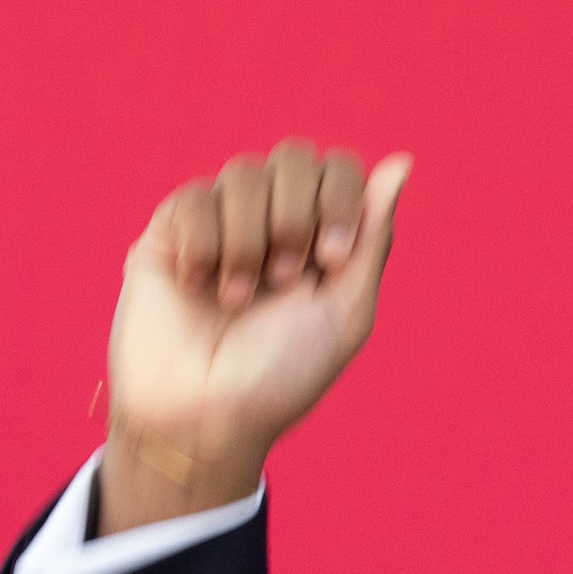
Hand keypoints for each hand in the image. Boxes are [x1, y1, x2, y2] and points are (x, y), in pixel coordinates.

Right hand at [97, 142, 412, 533]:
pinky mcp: (170, 234)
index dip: (340, 200)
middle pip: (293, 157)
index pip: (339, 169)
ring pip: (242, 173)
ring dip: (249, 238)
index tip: (332, 260)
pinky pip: (194, 198)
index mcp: (320, 237)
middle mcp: (271, 222)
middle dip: (296, 216)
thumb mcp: (345, 313)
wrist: (203, 417)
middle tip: (285, 278)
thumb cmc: (281, 377)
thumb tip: (402, 162)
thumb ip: (371, 236)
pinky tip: (198, 288)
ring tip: (238, 298)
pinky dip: (204, 244)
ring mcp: (220, 224)